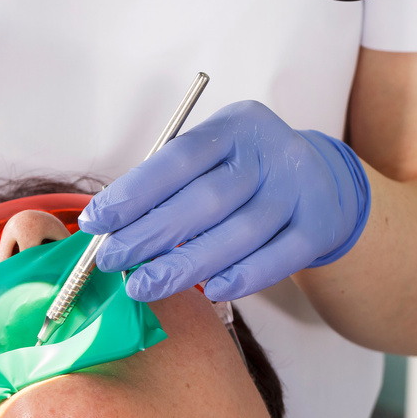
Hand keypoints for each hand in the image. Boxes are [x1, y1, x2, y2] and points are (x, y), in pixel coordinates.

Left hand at [79, 100, 370, 302]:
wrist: (320, 180)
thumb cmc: (243, 172)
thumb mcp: (213, 157)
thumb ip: (171, 184)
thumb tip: (112, 227)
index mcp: (237, 126)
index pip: (179, 158)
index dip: (134, 192)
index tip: (96, 221)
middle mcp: (272, 153)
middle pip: (206, 199)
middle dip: (150, 234)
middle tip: (110, 260)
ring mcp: (300, 189)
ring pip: (239, 234)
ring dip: (185, 265)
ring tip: (142, 286)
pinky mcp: (320, 226)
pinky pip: (278, 259)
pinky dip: (242, 277)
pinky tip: (207, 291)